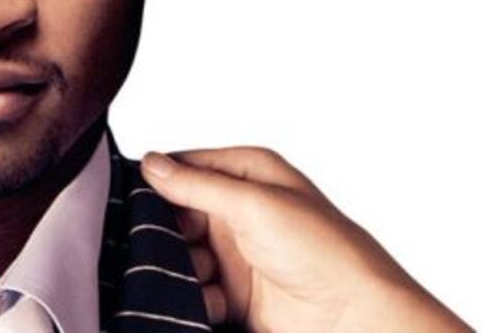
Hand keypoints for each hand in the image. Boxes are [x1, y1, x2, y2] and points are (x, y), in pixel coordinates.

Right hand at [140, 147, 471, 332]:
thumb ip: (197, 185)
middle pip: (177, 214)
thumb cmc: (322, 251)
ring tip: (189, 275)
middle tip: (153, 244)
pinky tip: (208, 301)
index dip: (157, 182)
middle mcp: (242, 210)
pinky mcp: (237, 293)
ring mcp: (238, 253)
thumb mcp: (253, 204)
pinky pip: (198, 290)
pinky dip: (194, 297)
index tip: (128, 197)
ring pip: (183, 255)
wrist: (353, 317)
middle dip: (163, 232)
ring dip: (177, 268)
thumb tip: (151, 164)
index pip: (186, 167)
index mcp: (250, 174)